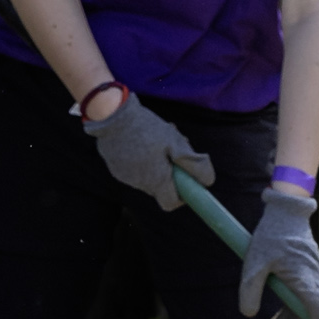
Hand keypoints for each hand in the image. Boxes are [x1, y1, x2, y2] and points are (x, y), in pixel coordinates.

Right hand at [84, 91, 196, 208]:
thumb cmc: (146, 128)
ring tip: (157, 140)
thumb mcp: (175, 142)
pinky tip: (141, 140)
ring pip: (148, 177)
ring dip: (157, 163)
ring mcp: (125, 177)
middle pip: (161, 187)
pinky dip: (143, 159)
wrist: (110, 115)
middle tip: (173, 149)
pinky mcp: (116, 167)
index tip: (186, 180)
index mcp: (155, 181)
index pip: (171, 203)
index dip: (182, 195)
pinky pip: (135, 169)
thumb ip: (192, 163)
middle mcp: (139, 184)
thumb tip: (207, 180)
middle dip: (171, 172)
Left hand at [236, 190, 318, 318]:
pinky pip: (303, 303)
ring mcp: (311, 280)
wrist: (286, 215)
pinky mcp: (306, 279)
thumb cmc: (271, 236)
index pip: (318, 305)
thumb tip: (248, 314)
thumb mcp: (254, 261)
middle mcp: (312, 281)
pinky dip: (292, 317)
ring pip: (310, 312)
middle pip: (317, 315)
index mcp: (303, 277)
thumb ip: (250, 287)